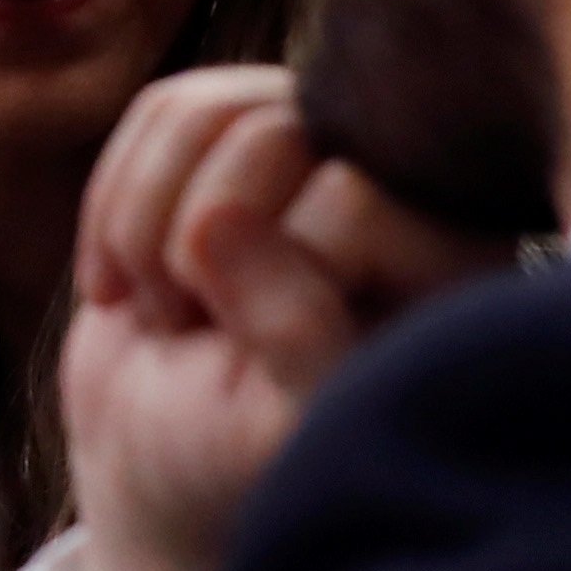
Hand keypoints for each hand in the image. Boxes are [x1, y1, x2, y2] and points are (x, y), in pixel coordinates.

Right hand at [60, 67, 502, 570]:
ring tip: (163, 307)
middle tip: (190, 331)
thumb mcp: (284, 428)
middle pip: (276, 134)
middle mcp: (398, 184)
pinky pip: (161, 111)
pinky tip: (126, 275)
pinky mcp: (236, 129)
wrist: (162, 457)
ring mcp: (315, 146)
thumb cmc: (243, 459)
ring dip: (145, 223)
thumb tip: (218, 219)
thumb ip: (290, 331)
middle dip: (197, 244)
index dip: (273, 277)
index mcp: (456, 260)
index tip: (252, 364)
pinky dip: (114, 203)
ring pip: (209, 112)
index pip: (347, 199)